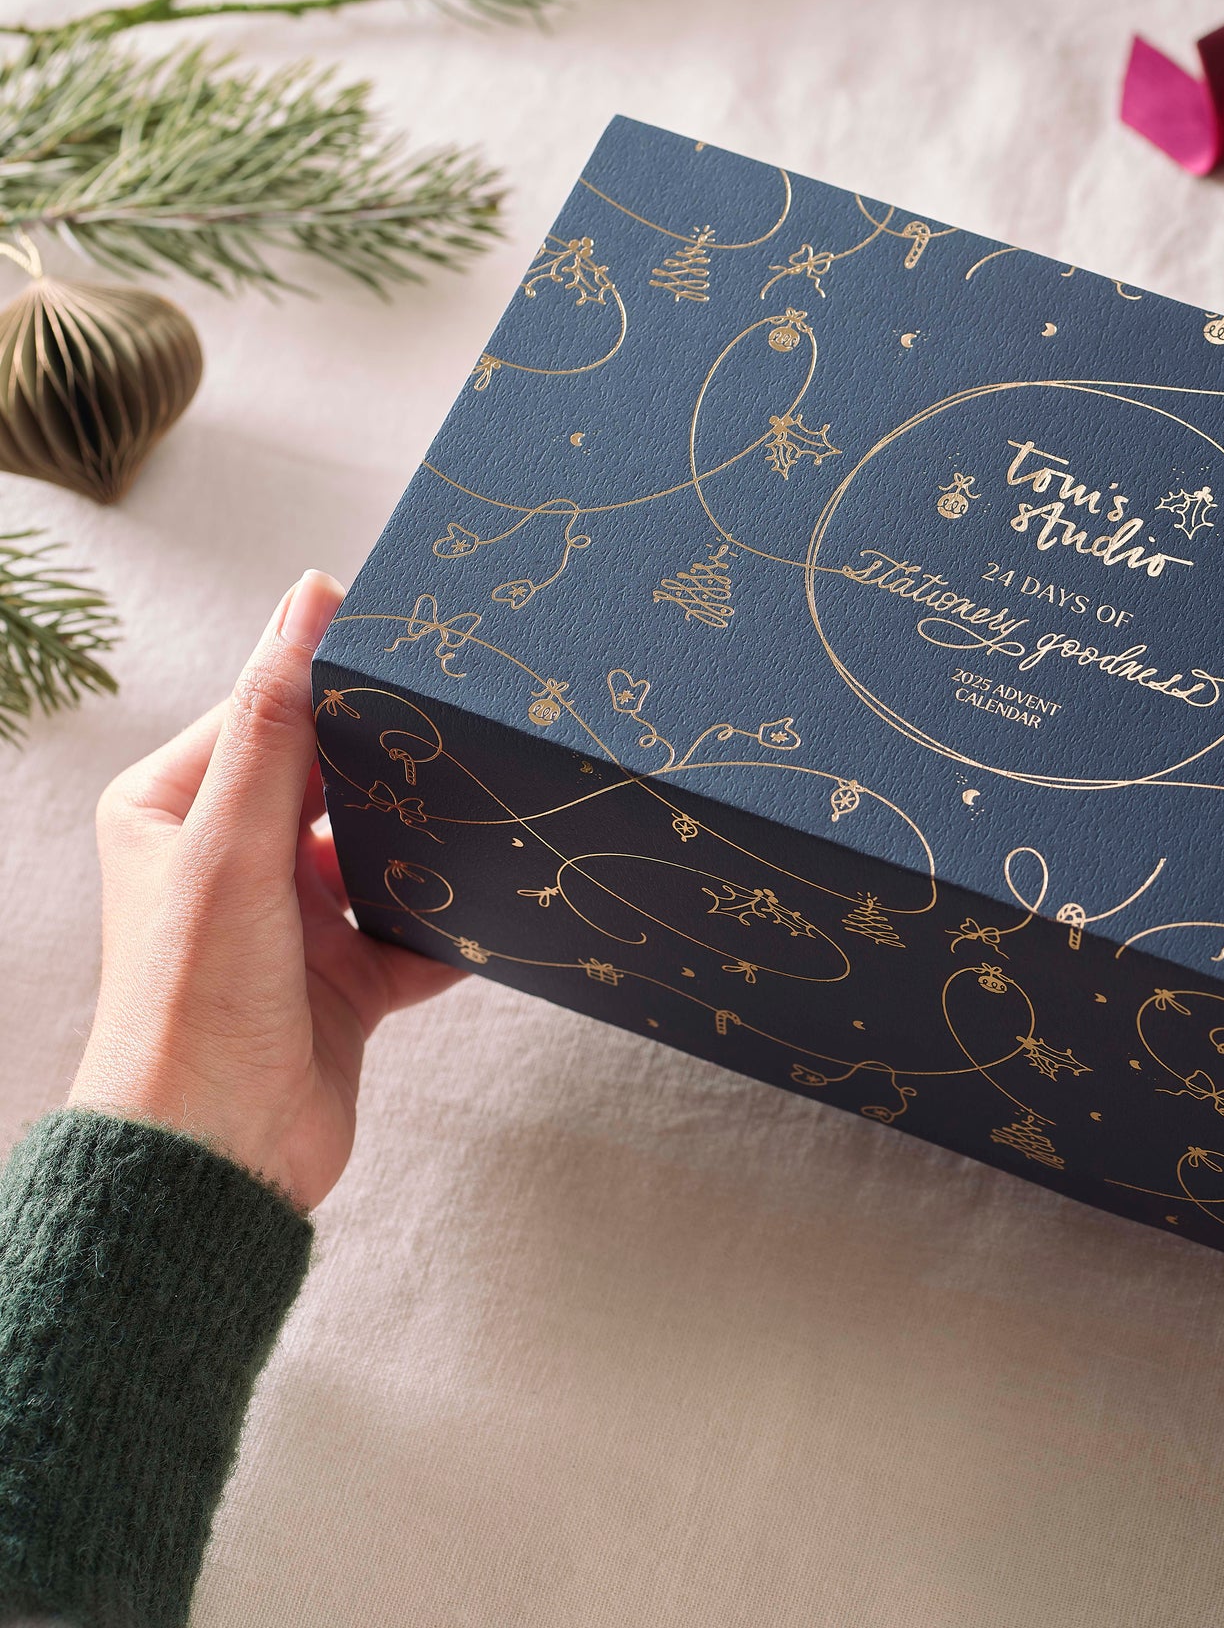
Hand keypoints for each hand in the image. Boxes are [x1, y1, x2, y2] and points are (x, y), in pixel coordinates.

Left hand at [70, 571, 463, 1210]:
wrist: (213, 1162)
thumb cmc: (192, 1001)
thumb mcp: (233, 843)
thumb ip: (276, 723)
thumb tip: (310, 599)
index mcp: (177, 811)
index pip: (269, 713)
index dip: (338, 679)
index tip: (421, 641)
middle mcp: (233, 858)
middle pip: (337, 780)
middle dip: (400, 759)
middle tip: (477, 714)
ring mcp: (293, 922)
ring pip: (385, 851)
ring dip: (435, 840)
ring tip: (499, 795)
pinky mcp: (346, 980)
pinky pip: (419, 930)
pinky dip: (459, 921)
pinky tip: (508, 894)